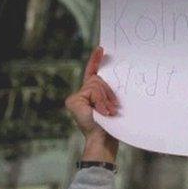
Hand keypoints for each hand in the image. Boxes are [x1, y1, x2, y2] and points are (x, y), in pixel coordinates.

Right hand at [65, 46, 118, 162]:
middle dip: (108, 92)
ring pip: (95, 84)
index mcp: (91, 94)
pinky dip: (100, 100)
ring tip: (108, 112)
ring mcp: (76, 98)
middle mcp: (81, 94)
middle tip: (113, 108)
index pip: (92, 73)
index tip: (101, 49)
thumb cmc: (111, 125)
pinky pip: (92, 91)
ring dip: (105, 98)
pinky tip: (101, 112)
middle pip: (97, 79)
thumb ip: (107, 91)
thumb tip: (112, 78)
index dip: (95, 60)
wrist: (104, 139)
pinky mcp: (73, 101)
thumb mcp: (111, 103)